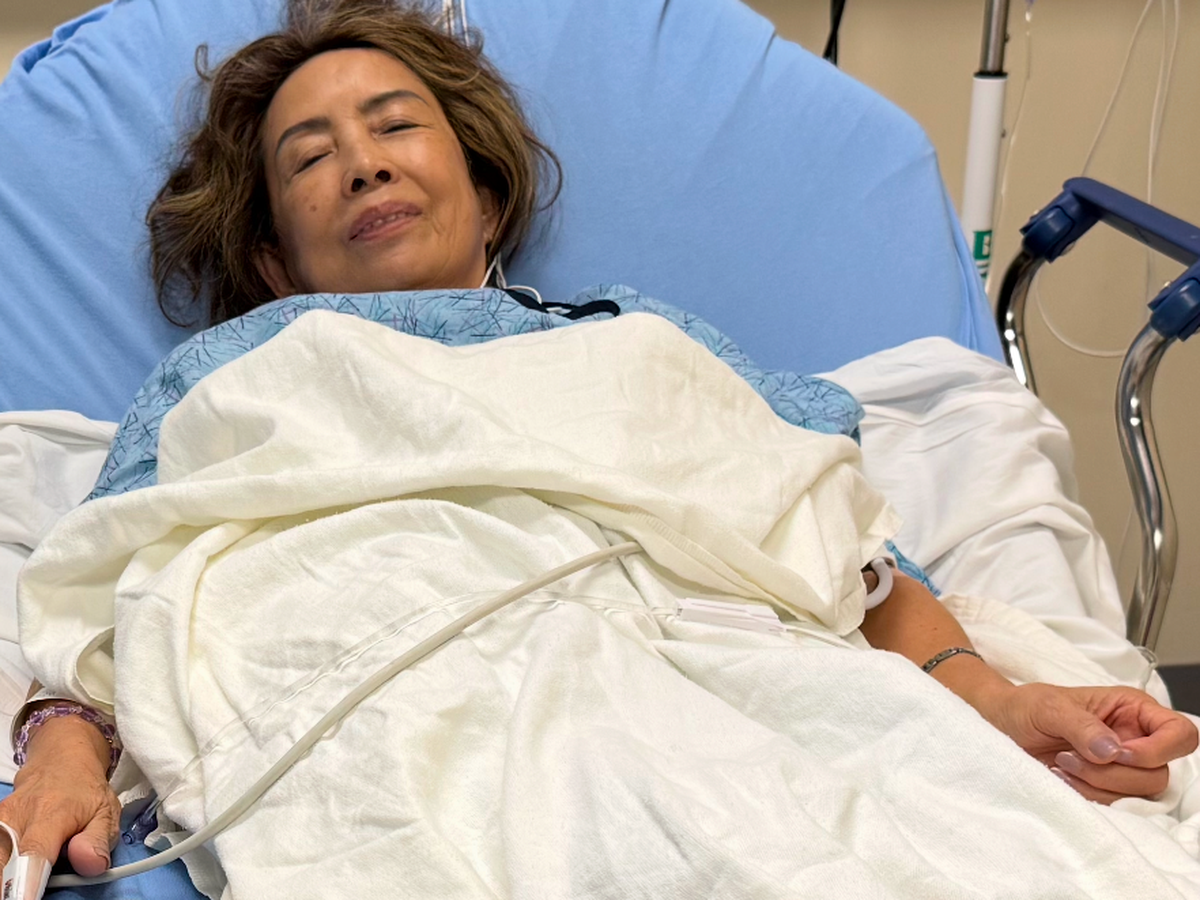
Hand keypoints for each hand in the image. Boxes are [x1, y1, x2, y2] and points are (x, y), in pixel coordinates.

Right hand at [0, 716, 119, 874]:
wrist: (60, 761)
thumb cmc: (85, 791)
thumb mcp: (106, 812)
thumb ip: (98, 841)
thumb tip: (90, 865)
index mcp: (50, 814)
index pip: (33, 854)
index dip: (27, 884)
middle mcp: (16, 817)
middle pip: (5, 865)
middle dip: (14, 887)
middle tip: (30, 893)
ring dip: (9, 877)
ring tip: (26, 885)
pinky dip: (5, 867)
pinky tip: (16, 870)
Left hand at [979, 682, 1198, 803]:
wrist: (999, 727)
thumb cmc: (1024, 707)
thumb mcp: (1047, 706)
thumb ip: (1081, 724)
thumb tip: (1112, 750)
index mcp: (1132, 710)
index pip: (1181, 734)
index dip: (1157, 750)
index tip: (1117, 753)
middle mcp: (1135, 739)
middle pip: (1159, 774)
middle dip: (1113, 773)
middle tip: (1070, 757)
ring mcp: (1122, 767)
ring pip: (1139, 796)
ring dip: (1096, 786)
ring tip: (1061, 766)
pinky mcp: (1105, 788)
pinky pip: (1115, 807)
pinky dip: (1089, 798)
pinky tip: (1061, 780)